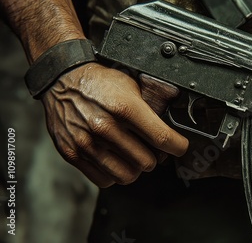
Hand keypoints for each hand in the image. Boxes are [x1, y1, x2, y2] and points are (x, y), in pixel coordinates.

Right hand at [41, 62, 188, 187]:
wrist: (63, 80)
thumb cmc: (100, 83)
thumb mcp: (133, 85)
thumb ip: (154, 106)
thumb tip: (176, 122)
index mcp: (124, 107)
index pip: (162, 138)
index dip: (178, 146)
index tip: (180, 147)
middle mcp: (105, 127)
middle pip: (147, 162)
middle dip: (155, 157)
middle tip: (152, 149)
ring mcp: (87, 143)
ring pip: (127, 176)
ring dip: (135, 168)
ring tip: (134, 155)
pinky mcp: (72, 154)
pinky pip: (105, 180)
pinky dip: (114, 173)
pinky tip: (116, 159)